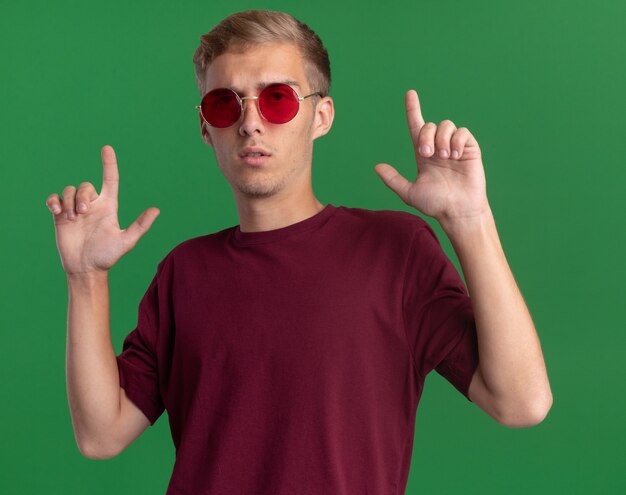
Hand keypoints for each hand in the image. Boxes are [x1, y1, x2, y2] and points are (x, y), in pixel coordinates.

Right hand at [45, 145, 159, 274]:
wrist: (85, 268)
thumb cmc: (107, 256)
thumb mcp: (126, 241)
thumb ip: (140, 225)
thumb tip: (156, 210)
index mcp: (109, 206)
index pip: (110, 179)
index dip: (109, 164)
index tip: (107, 148)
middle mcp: (93, 204)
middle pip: (86, 185)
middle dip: (82, 195)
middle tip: (82, 213)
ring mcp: (76, 209)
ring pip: (69, 190)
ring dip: (69, 201)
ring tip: (72, 218)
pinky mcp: (60, 216)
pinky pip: (54, 198)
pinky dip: (53, 202)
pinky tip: (56, 212)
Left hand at [374, 90, 489, 226]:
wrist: (457, 211)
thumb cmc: (435, 204)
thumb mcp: (409, 192)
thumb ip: (393, 180)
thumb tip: (376, 167)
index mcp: (423, 154)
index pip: (416, 126)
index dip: (413, 109)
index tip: (410, 93)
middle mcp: (437, 147)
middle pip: (430, 125)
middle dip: (426, 137)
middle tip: (427, 154)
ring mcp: (454, 147)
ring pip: (446, 125)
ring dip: (441, 139)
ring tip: (444, 158)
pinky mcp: (469, 149)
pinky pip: (462, 132)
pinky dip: (457, 141)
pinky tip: (455, 156)